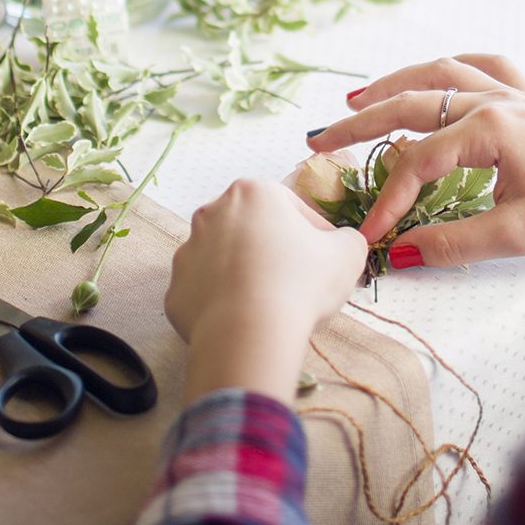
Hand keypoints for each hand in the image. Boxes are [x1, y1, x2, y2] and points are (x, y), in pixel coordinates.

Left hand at [166, 180, 367, 403]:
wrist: (249, 332)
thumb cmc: (300, 283)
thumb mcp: (347, 254)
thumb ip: (348, 239)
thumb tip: (344, 241)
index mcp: (252, 192)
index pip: (290, 207)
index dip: (313, 233)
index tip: (324, 259)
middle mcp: (212, 212)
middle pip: (252, 230)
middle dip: (273, 250)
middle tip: (296, 282)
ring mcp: (188, 251)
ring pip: (224, 260)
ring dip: (244, 275)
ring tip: (269, 303)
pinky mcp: (175, 290)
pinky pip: (205, 293)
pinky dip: (222, 304)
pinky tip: (243, 320)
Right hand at [306, 54, 524, 266]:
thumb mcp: (522, 234)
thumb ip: (454, 242)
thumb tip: (399, 254)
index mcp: (489, 130)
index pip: (416, 162)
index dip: (387, 200)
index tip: (369, 234)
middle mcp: (493, 100)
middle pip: (411, 104)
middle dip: (361, 124)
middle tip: (320, 141)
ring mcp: (512, 92)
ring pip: (439, 74)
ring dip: (395, 84)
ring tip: (358, 100)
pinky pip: (481, 67)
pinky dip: (449, 69)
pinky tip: (434, 76)